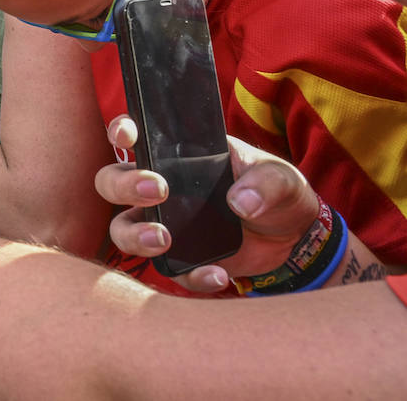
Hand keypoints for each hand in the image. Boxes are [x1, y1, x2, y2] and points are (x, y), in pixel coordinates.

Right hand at [95, 116, 320, 292]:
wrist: (295, 237)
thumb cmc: (277, 192)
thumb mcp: (280, 177)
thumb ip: (265, 183)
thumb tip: (240, 202)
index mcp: (178, 157)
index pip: (137, 138)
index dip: (122, 132)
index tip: (129, 137)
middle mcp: (160, 189)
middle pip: (112, 182)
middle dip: (124, 186)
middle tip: (157, 191)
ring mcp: (166, 224)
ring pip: (122, 229)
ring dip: (134, 235)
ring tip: (163, 239)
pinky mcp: (181, 259)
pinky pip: (170, 271)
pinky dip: (191, 276)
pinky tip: (218, 274)